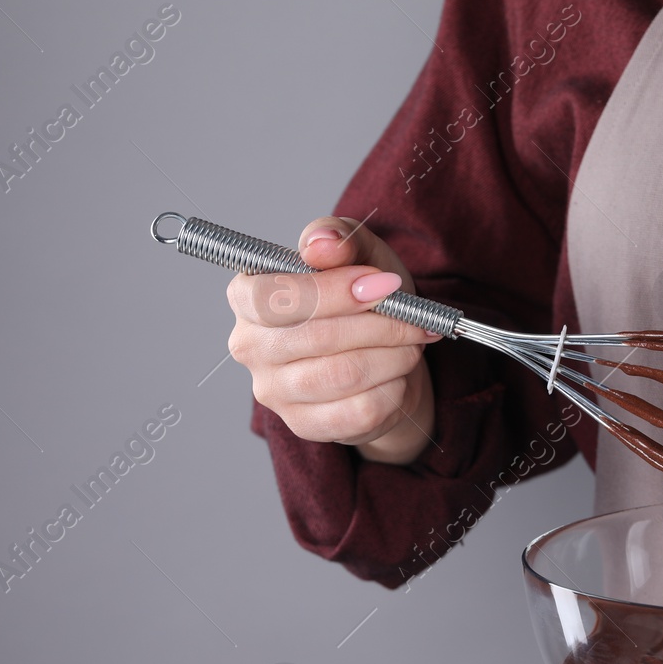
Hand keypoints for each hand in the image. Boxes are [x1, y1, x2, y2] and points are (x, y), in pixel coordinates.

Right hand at [226, 217, 438, 463]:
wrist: (382, 355)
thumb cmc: (363, 298)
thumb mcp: (359, 254)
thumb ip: (339, 238)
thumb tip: (322, 244)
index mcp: (247, 295)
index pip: (277, 296)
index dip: (336, 291)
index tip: (385, 285)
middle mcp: (249, 345)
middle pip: (318, 338)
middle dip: (381, 325)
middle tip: (415, 319)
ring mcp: (273, 391)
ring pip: (343, 375)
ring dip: (393, 357)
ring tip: (411, 343)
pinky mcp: (303, 425)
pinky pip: (358, 412)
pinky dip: (392, 390)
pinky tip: (397, 375)